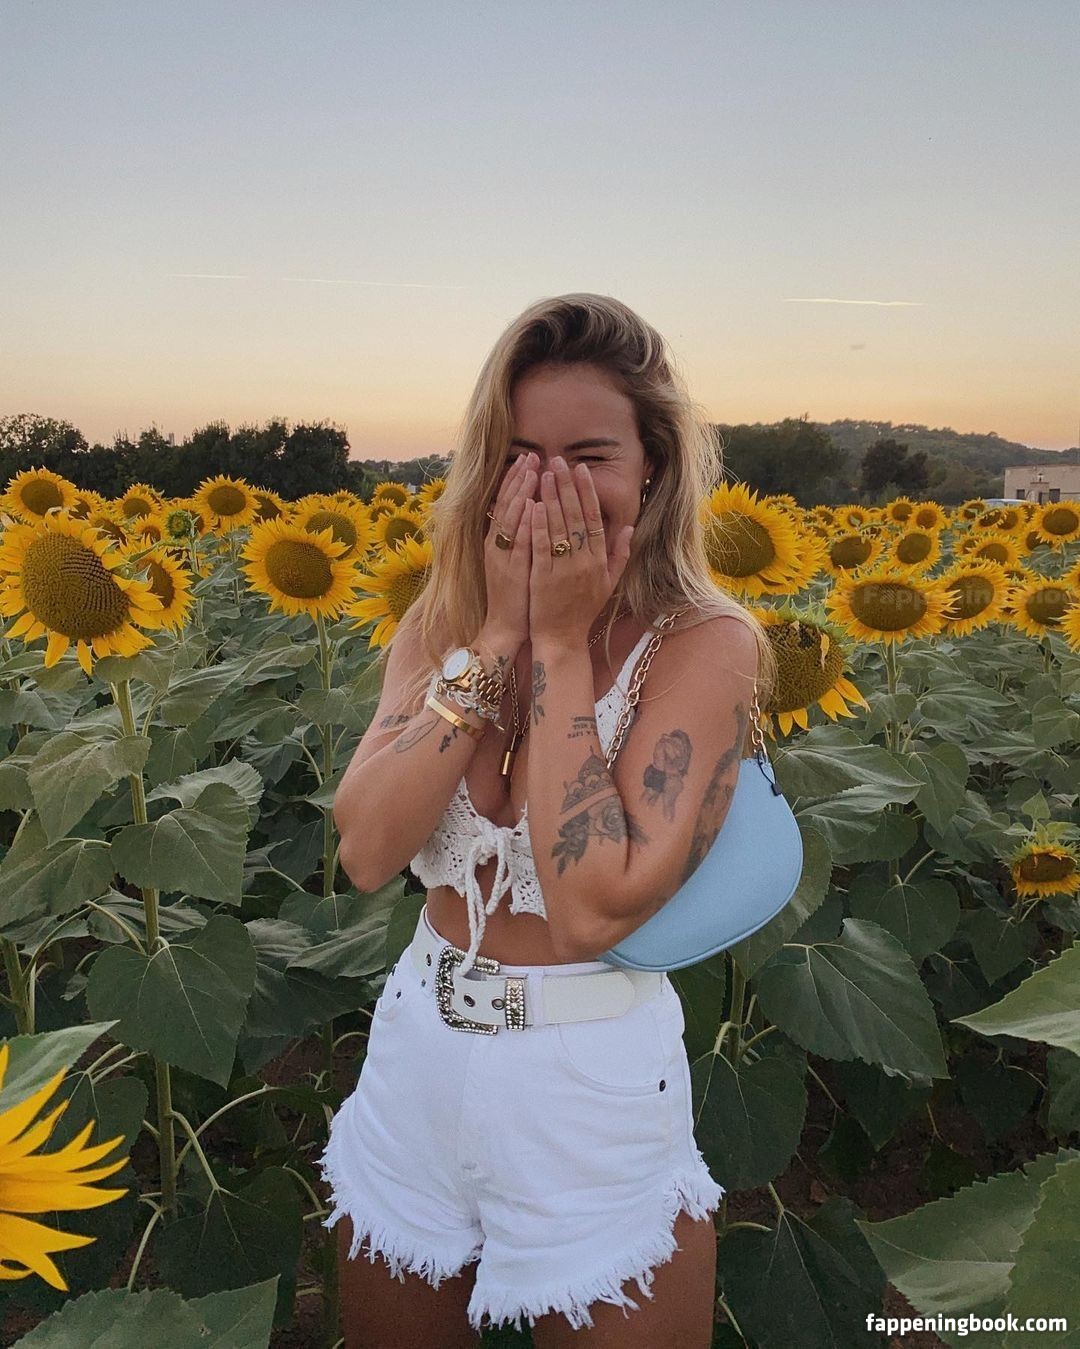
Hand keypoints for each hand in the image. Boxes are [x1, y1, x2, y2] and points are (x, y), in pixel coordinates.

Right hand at [482, 451, 535, 647]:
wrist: (505, 627)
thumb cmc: (516, 596)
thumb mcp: (515, 562)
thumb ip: (521, 537)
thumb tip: (530, 512)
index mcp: (500, 541)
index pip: (508, 503)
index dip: (517, 480)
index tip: (529, 458)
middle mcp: (498, 544)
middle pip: (507, 503)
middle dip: (519, 478)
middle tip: (531, 454)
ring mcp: (503, 556)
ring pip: (511, 517)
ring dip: (521, 492)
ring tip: (531, 469)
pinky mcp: (511, 570)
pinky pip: (518, 542)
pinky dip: (523, 522)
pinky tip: (530, 504)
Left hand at [529, 458, 633, 646]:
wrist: (562, 639)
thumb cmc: (582, 611)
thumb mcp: (608, 584)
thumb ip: (620, 555)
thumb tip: (629, 528)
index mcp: (598, 560)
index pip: (593, 518)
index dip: (587, 492)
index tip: (580, 470)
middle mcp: (583, 562)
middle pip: (576, 516)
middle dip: (566, 486)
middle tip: (557, 461)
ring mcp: (563, 569)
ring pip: (558, 527)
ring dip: (551, 497)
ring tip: (544, 473)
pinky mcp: (543, 577)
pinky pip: (541, 546)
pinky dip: (538, 525)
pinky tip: (534, 504)